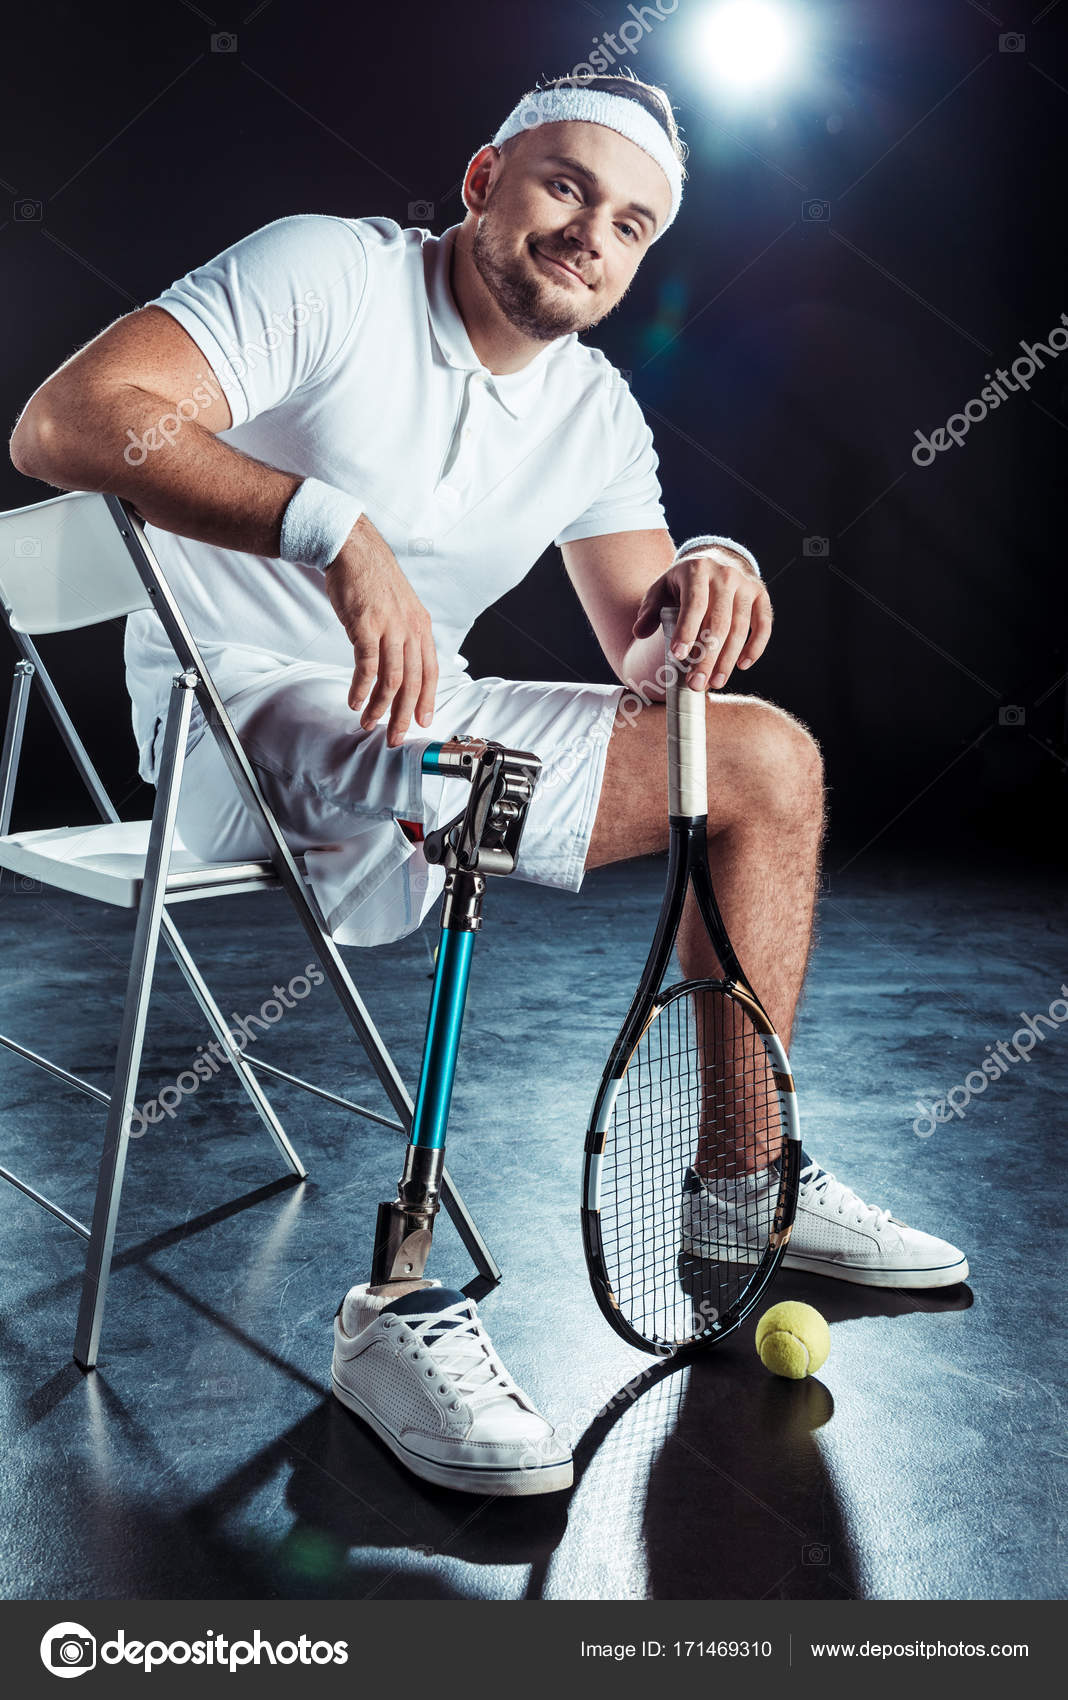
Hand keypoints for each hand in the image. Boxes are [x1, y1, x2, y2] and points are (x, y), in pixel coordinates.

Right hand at [323, 515, 437, 746]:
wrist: (352, 549)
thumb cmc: (371, 579)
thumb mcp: (399, 607)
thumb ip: (403, 635)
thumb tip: (402, 663)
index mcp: (421, 626)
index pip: (430, 671)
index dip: (427, 699)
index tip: (422, 722)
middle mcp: (410, 628)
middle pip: (412, 681)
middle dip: (403, 714)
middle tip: (394, 737)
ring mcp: (389, 627)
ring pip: (391, 678)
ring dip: (380, 707)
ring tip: (368, 723)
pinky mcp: (366, 625)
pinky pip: (366, 665)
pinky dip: (361, 688)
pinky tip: (354, 701)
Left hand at [631, 545, 771, 691]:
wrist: (717, 559)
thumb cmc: (685, 582)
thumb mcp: (663, 588)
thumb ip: (649, 610)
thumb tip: (639, 632)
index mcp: (697, 570)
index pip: (694, 605)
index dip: (687, 632)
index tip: (678, 657)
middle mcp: (725, 575)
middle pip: (718, 622)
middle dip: (707, 657)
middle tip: (696, 684)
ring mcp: (746, 585)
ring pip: (740, 628)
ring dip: (728, 660)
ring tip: (715, 683)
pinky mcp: (761, 596)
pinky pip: (763, 625)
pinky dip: (755, 647)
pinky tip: (742, 665)